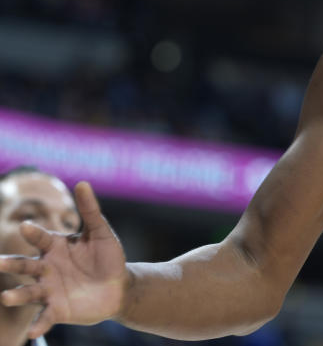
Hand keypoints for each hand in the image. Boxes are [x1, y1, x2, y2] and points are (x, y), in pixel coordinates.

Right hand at [0, 181, 127, 338]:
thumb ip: (91, 210)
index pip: (41, 237)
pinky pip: (44, 317)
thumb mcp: (101, 232)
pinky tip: (32, 333)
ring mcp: (49, 290)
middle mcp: (46, 268)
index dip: (34, 232)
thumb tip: (83, 182)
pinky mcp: (56, 309)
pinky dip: (38, 324)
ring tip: (5, 298)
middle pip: (25, 265)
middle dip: (12, 264)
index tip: (26, 227)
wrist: (119, 286)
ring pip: (29, 292)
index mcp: (55, 247)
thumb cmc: (107, 257)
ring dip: (17, 295)